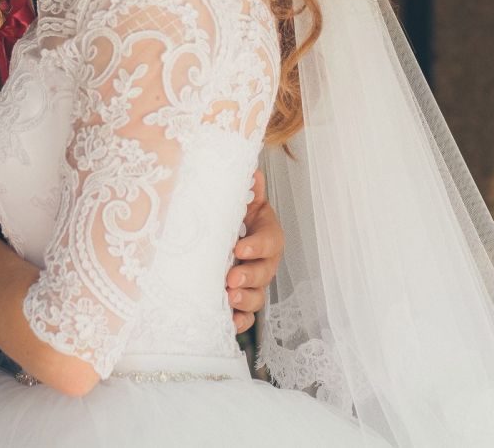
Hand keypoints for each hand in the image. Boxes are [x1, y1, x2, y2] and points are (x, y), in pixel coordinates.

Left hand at [227, 170, 283, 331]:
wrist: (223, 232)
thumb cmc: (233, 214)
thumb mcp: (241, 199)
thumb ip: (247, 188)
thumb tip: (251, 172)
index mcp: (266, 234)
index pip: (270, 240)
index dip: (257, 246)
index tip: (239, 248)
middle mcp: (265, 261)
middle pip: (265, 272)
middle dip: (250, 276)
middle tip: (231, 279)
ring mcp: (255, 283)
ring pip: (258, 296)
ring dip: (245, 300)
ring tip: (229, 298)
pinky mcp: (243, 301)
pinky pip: (247, 316)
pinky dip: (240, 321)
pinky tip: (228, 322)